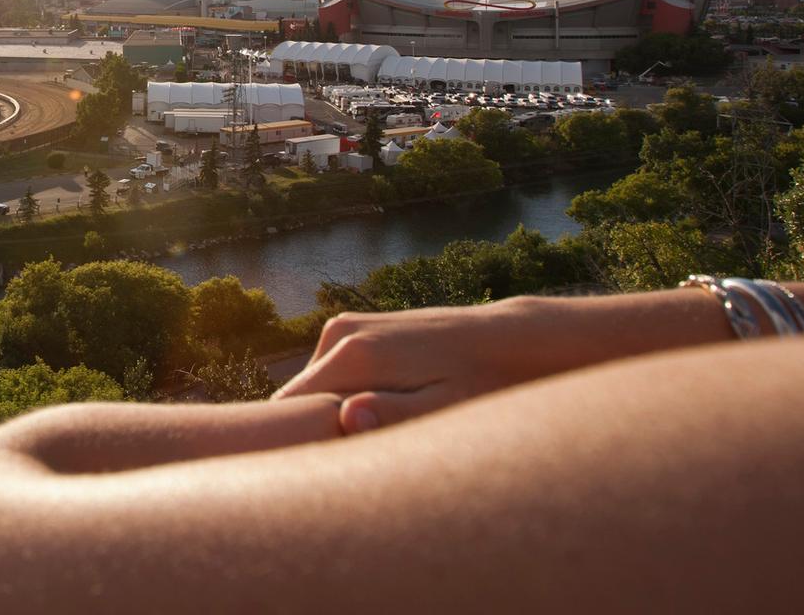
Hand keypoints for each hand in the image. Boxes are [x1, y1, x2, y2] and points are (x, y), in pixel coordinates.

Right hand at [275, 292, 728, 433]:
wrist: (519, 338)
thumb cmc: (490, 383)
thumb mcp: (450, 410)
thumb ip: (393, 416)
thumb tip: (346, 419)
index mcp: (352, 353)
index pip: (284, 411)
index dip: (293, 449)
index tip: (323, 476)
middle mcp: (340, 333)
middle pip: (294, 402)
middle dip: (312, 435)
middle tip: (359, 463)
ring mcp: (347, 327)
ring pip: (312, 390)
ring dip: (330, 417)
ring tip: (379, 438)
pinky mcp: (359, 329)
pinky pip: (330, 376)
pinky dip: (343, 398)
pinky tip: (383, 415)